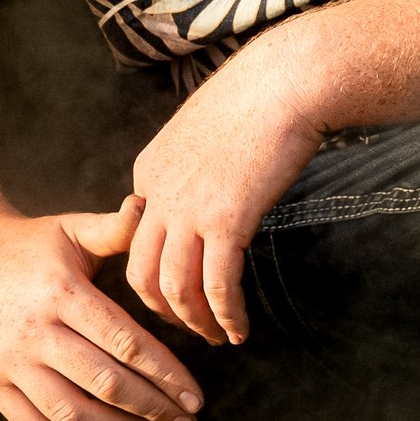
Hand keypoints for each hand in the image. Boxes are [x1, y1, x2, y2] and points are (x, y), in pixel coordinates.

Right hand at [0, 201, 203, 420]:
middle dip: (153, 408)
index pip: (124, 342)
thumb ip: (115, 228)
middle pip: (104, 383)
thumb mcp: (71, 228)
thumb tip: (150, 207)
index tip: (194, 396)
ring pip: (71, 413)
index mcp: (61, 292)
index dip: (165, 374)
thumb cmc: (30, 243)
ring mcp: (9, 361)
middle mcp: (34, 331)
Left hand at [126, 29, 328, 346]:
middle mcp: (158, 195)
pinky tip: (240, 330)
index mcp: (147, 173)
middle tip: (190, 329)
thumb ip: (192, 170)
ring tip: (218, 338)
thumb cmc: (254, 99)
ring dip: (196, 322)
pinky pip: (218, 286)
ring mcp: (189, 210)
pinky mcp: (226, 222)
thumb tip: (207, 198)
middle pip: (142, 274)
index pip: (135, 242)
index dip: (154, 276)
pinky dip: (227, 316)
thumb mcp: (202, 133)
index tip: (178, 295)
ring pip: (176, 289)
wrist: (283, 82)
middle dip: (165, 312)